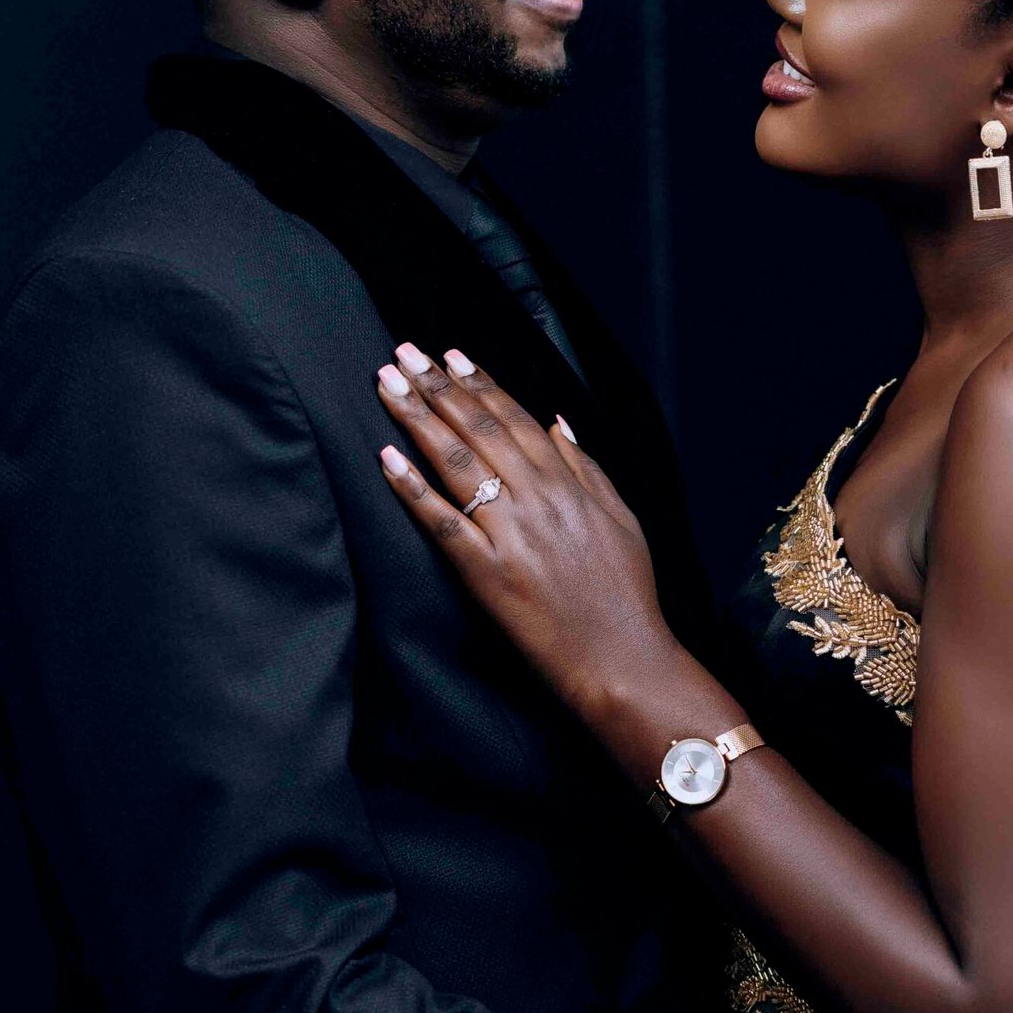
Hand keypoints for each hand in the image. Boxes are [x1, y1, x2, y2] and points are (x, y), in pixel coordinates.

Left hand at [375, 344, 674, 710]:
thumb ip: (586, 468)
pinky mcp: (485, 572)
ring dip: (417, 418)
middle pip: (478, 429)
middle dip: (437, 386)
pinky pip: (441, 522)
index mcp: (568, 483)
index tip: (450, 355)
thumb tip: (558, 423)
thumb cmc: (625, 594)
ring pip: (455, 463)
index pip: (515, 419)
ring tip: (388, 384)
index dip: (479, 384)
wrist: (623, 660)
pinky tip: (386, 459)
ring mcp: (509, 533)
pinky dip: (412, 487)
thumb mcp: (621, 517)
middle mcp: (537, 499)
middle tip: (403, 352)